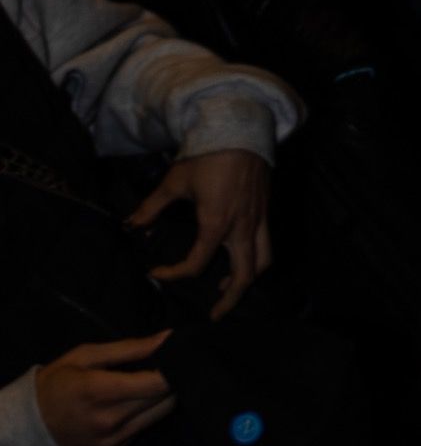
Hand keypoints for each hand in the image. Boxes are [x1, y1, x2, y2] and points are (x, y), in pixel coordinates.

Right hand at [34, 333, 174, 445]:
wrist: (28, 426)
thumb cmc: (56, 383)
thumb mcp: (85, 356)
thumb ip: (130, 348)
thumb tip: (168, 338)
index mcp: (99, 390)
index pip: (156, 383)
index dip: (175, 369)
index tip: (179, 357)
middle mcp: (108, 419)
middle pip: (163, 399)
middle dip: (172, 381)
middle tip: (169, 367)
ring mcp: (111, 440)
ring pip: (159, 415)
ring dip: (164, 398)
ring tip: (152, 384)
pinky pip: (144, 429)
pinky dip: (147, 414)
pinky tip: (137, 404)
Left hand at [127, 150, 271, 318]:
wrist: (241, 131)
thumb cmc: (207, 156)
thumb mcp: (174, 181)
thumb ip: (152, 207)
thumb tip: (129, 224)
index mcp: (215, 224)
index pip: (196, 264)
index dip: (173, 274)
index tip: (156, 271)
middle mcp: (241, 228)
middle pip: (243, 276)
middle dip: (230, 300)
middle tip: (215, 314)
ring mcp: (258, 221)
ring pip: (262, 263)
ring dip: (248, 280)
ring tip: (230, 288)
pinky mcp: (266, 212)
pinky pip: (267, 245)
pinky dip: (257, 259)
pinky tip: (240, 257)